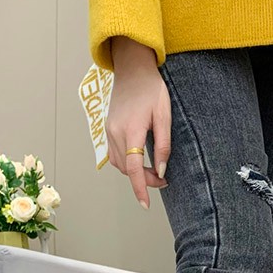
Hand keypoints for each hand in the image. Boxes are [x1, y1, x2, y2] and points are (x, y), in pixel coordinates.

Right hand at [106, 36, 170, 209]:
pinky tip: (139, 162)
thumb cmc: (152, 89)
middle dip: (143, 180)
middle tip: (162, 180)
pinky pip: (115, 155)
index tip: (146, 204)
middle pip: (126, 169)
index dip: (140, 188)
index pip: (133, 168)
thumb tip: (161, 171)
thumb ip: (164, 144)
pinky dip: (126, 164)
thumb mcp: (164, 115)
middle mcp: (116, 133)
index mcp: (131, 129)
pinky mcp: (108, 129)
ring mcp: (109, 131)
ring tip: (152, 172)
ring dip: (134, 173)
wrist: (132, 69)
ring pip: (119, 164)